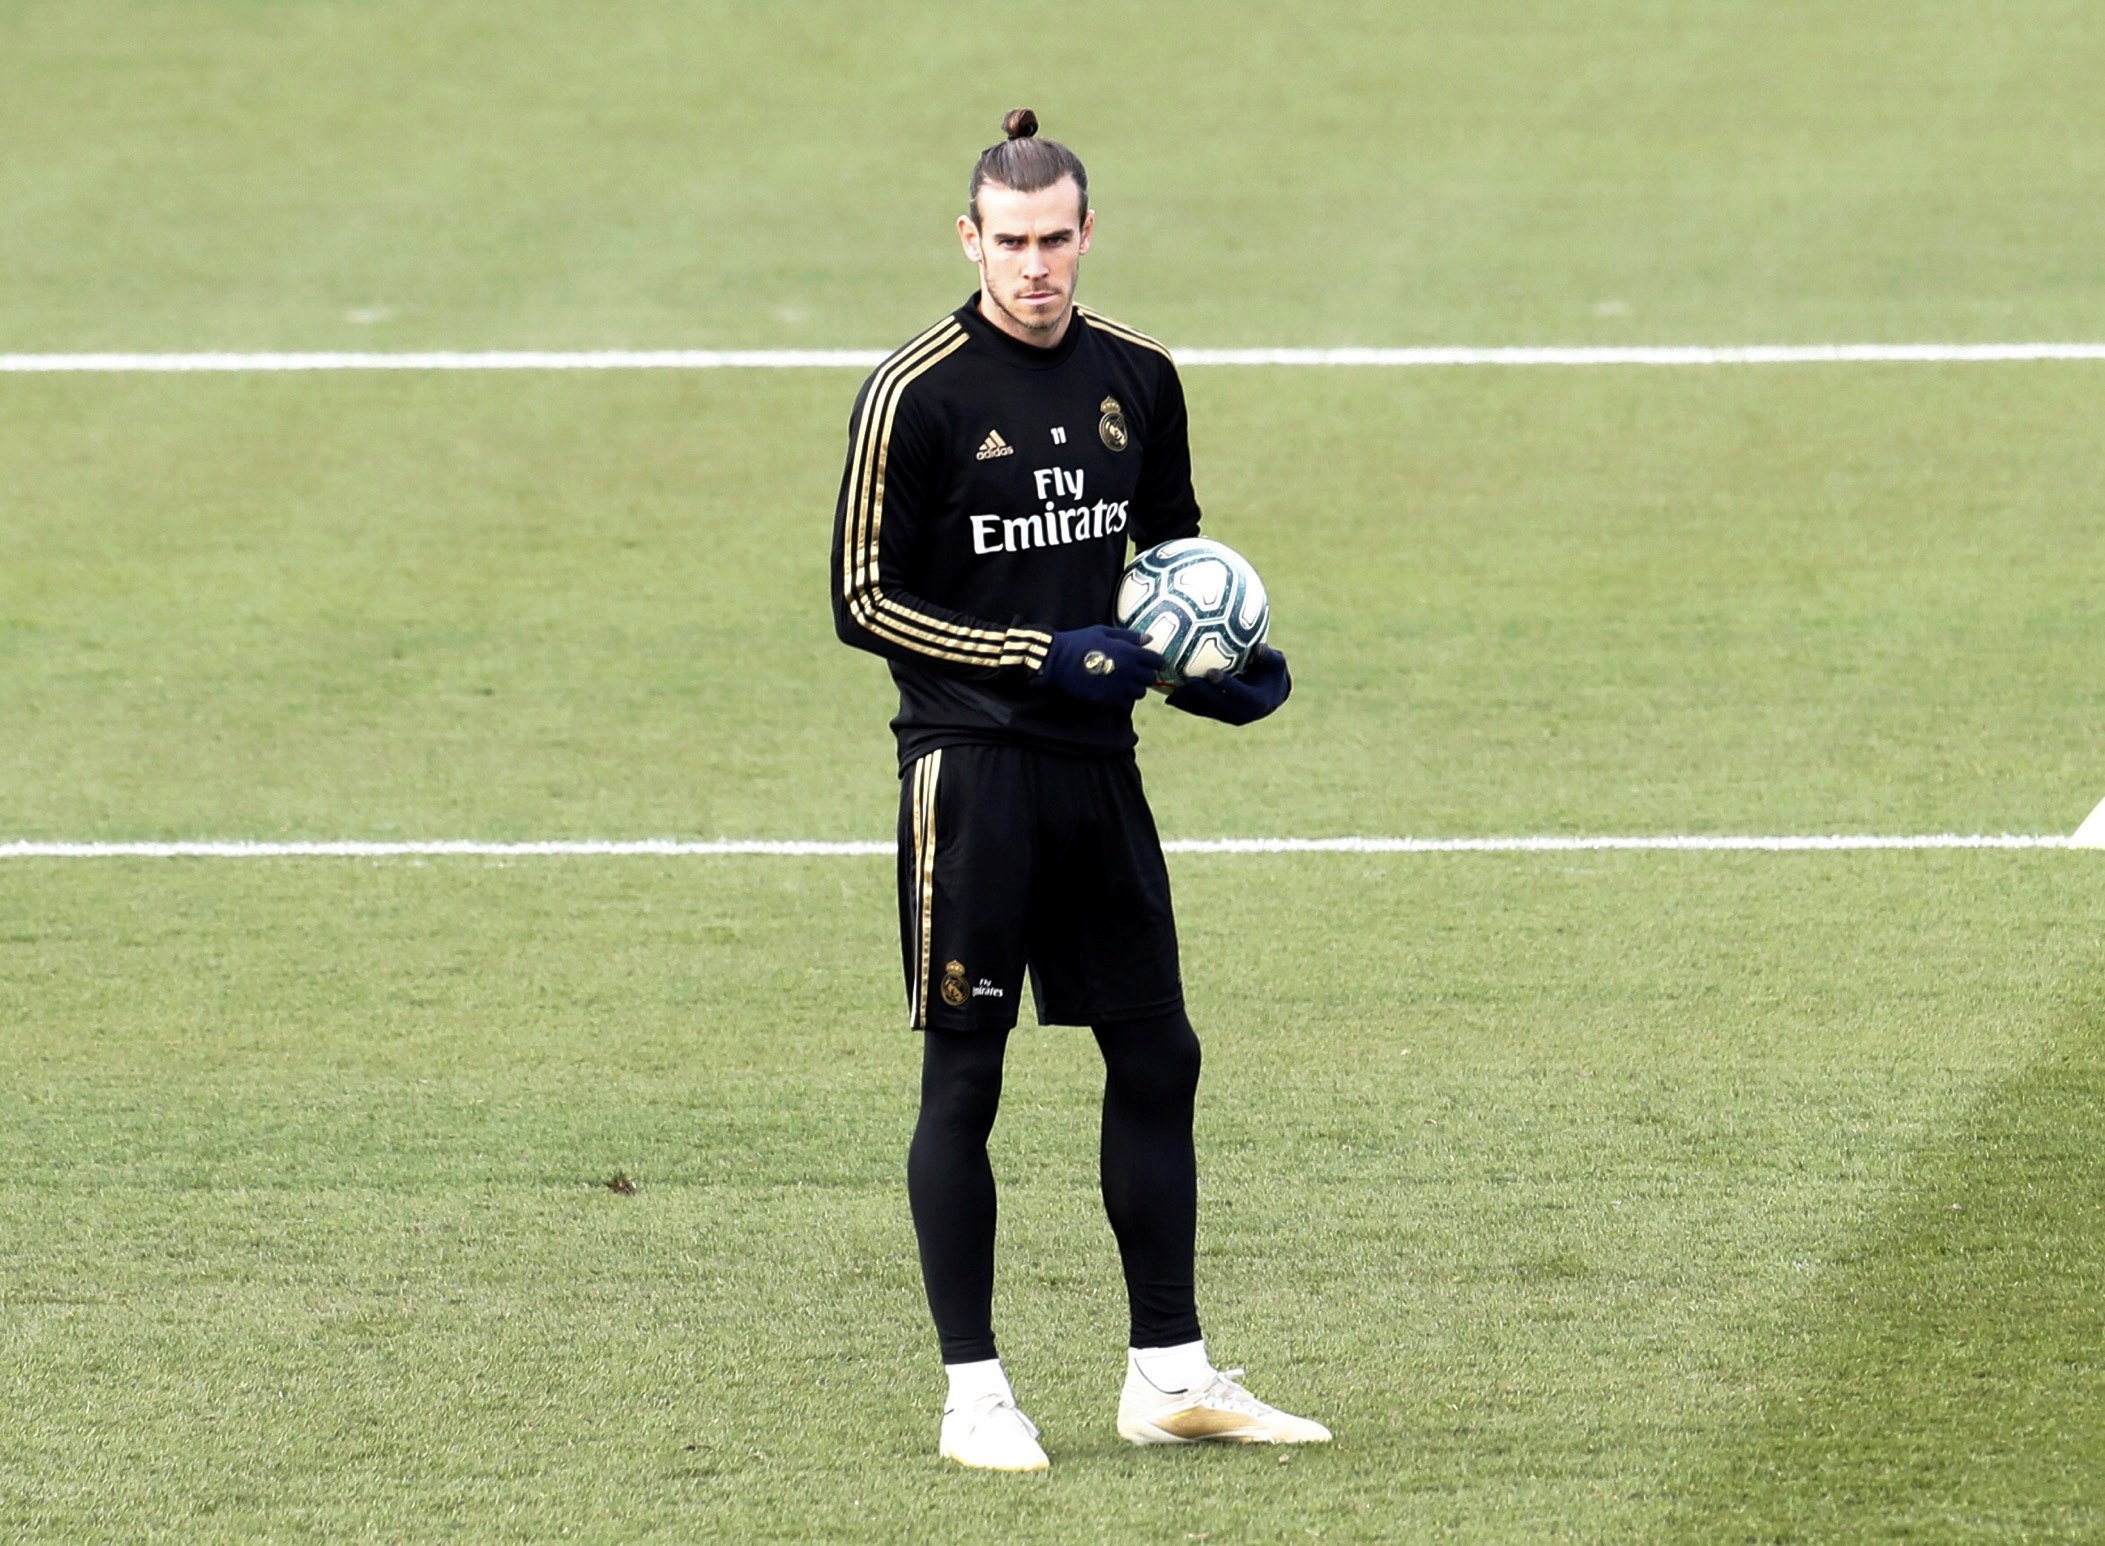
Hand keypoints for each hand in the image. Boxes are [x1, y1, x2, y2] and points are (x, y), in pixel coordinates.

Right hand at [1035, 625, 1166, 704]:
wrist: (1056, 660)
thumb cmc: (1079, 642)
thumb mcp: (1104, 632)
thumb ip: (1128, 636)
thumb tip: (1149, 639)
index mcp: (1129, 652)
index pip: (1156, 661)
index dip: (1156, 662)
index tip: (1152, 662)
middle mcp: (1128, 671)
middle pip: (1150, 679)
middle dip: (1145, 675)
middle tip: (1135, 672)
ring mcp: (1118, 687)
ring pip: (1139, 693)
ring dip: (1134, 688)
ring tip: (1123, 682)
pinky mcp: (1107, 699)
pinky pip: (1126, 704)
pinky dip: (1123, 699)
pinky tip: (1114, 691)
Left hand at [1166, 645, 1291, 724]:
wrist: (1268, 695)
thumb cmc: (1271, 672)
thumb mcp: (1276, 663)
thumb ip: (1270, 656)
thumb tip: (1260, 647)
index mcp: (1257, 701)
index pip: (1240, 694)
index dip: (1225, 684)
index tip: (1212, 672)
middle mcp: (1242, 714)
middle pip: (1218, 705)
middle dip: (1202, 694)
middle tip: (1188, 680)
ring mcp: (1227, 718)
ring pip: (1205, 710)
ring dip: (1188, 702)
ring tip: (1172, 690)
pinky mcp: (1216, 716)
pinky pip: (1199, 710)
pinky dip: (1184, 703)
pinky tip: (1168, 693)